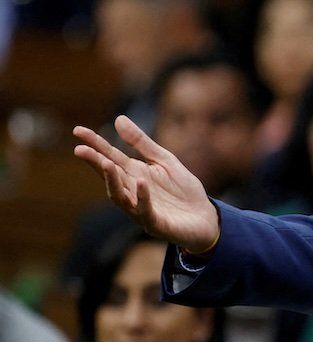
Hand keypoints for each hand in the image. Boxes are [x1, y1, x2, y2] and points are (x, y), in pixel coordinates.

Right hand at [73, 115, 218, 252]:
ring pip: (120, 196)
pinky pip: (145, 210)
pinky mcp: (156, 223)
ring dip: (112, 181)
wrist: (205, 218)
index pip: (110, 157)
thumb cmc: (182, 190)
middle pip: (110, 176)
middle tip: (80, 149)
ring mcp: (141, 209)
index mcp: (134, 174)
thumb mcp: (164, 160)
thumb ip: (141, 143)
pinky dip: (142, 197)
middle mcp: (132, 192)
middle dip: (96, 163)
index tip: (77, 130)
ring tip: (106, 163)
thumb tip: (118, 118)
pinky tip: (141, 182)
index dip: (95, 144)